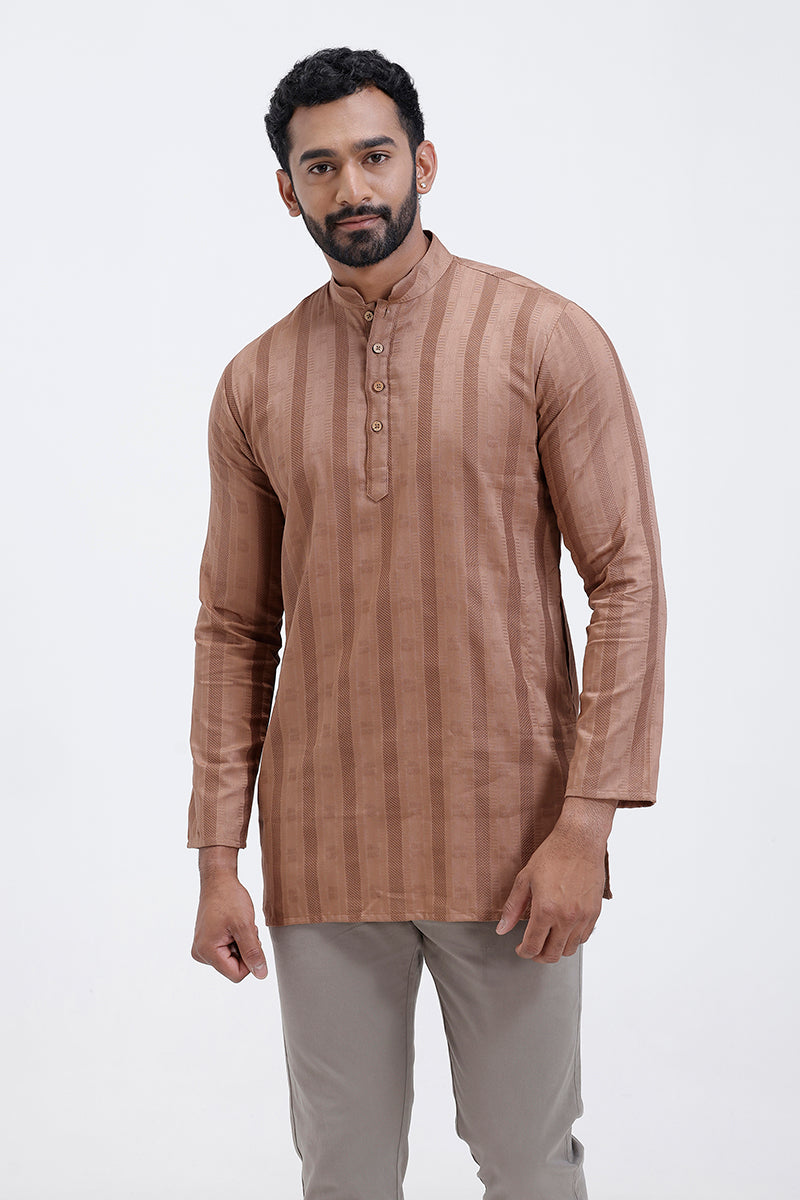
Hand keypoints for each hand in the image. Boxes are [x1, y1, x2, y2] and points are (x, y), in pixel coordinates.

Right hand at [192, 869, 267, 983]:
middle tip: (244, 928)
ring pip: (232, 959)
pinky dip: (235, 940)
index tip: (251, 939)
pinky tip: (233, 926)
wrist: (219, 880)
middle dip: (245, 950)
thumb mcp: (245, 926)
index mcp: (207, 951)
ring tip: (238, 925)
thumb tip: (261, 974)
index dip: (250, 960)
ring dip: (241, 944)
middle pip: (233, 968)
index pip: (236, 975)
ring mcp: (202, 948)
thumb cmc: (229, 898)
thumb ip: (253, 952)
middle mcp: (200, 953)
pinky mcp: (206, 942)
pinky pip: (226, 951)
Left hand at [496, 797, 614, 962]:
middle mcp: (566, 918)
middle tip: (532, 948)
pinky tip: (564, 929)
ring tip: (548, 938)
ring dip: (556, 949)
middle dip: (538, 955)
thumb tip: (502, 930)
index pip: (533, 946)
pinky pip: (584, 938)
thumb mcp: (525, 879)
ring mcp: (583, 917)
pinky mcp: (595, 912)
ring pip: (570, 950)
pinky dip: (572, 939)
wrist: (580, 841)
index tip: (520, 949)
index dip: (524, 952)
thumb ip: (513, 908)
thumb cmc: (552, 855)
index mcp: (546, 910)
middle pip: (552, 955)